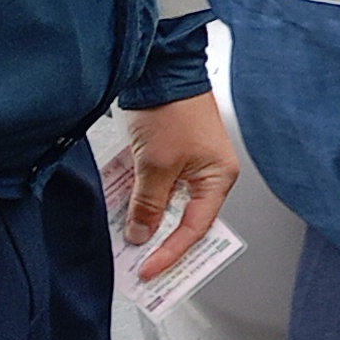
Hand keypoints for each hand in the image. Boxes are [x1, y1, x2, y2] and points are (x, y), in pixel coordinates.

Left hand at [118, 93, 240, 279]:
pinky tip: (121, 207)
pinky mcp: (173, 155)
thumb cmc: (171, 109)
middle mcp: (210, 174)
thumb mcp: (155, 164)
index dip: (170, 253)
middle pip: (184, 219)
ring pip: (167, 203)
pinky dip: (140, 197)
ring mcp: (191, 164)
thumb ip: (148, 204)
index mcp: (218, 178)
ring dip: (146, 218)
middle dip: (159, 240)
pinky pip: (158, 186)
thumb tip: (141, 234)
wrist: (161, 68)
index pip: (195, 229)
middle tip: (138, 263)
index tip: (148, 271)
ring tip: (125, 238)